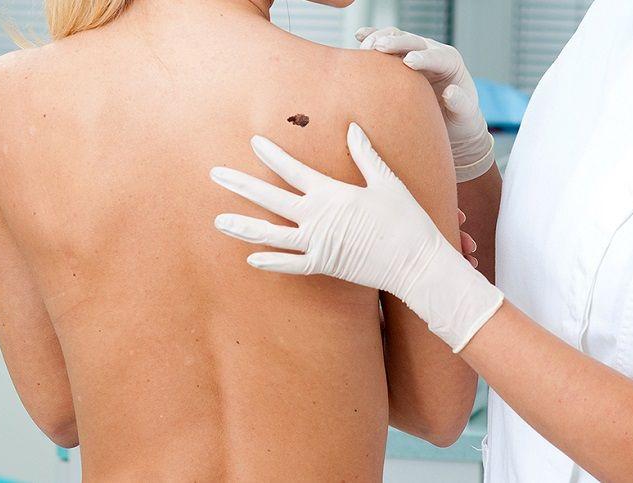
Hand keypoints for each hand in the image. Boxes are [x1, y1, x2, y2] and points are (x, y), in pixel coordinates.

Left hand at [210, 123, 502, 350]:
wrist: (417, 263)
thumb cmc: (406, 220)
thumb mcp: (388, 182)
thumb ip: (366, 156)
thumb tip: (353, 128)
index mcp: (333, 194)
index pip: (293, 170)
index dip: (271, 154)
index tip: (253, 142)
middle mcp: (319, 217)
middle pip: (270, 199)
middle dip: (240, 185)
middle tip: (216, 175)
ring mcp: (319, 243)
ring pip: (271, 235)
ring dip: (243, 227)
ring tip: (219, 221)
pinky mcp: (325, 265)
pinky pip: (291, 265)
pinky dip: (271, 262)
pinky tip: (251, 258)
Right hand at [356, 27, 494, 182]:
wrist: (449, 122)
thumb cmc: (459, 119)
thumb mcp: (465, 115)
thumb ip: (461, 104)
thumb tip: (450, 92)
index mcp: (451, 63)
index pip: (438, 57)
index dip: (424, 58)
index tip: (410, 62)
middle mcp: (432, 52)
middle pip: (414, 42)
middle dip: (397, 43)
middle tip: (380, 47)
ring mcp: (415, 53)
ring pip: (398, 37)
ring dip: (381, 39)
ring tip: (365, 48)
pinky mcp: (399, 58)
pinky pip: (385, 44)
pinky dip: (372, 37)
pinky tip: (359, 35)